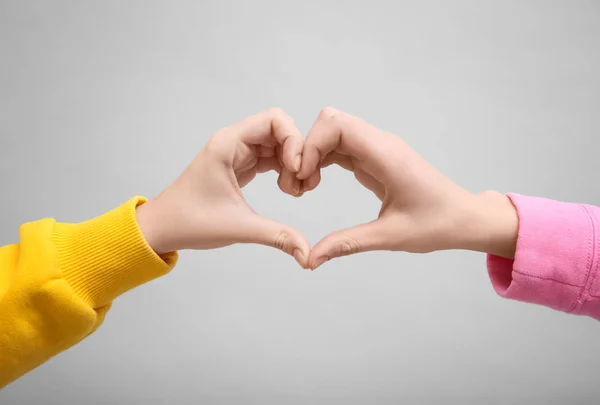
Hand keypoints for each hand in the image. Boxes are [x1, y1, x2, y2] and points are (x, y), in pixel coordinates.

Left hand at [136, 108, 310, 267]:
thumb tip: (307, 254)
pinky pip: (270, 158)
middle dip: (297, 153)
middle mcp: (233, 142)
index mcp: (228, 144)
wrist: (162, 228)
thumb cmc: (189, 221)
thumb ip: (277, 236)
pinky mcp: (240, 166)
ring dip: (292, 163)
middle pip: (280, 130)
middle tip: (301, 182)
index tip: (296, 169)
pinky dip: (284, 170)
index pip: (274, 120)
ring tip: (295, 190)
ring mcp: (237, 153)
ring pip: (277, 144)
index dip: (293, 140)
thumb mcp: (238, 227)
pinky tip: (287, 189)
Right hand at [298, 108, 518, 269]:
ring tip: (305, 186)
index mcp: (386, 155)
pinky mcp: (375, 158)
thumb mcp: (390, 236)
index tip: (301, 176)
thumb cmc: (437, 225)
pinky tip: (316, 182)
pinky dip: (323, 159)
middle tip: (299, 183)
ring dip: (313, 153)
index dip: (311, 144)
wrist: (465, 218)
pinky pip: (342, 147)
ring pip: (333, 132)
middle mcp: (381, 144)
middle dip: (307, 147)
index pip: (336, 125)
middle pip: (331, 122)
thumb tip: (310, 259)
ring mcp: (378, 149)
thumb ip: (347, 243)